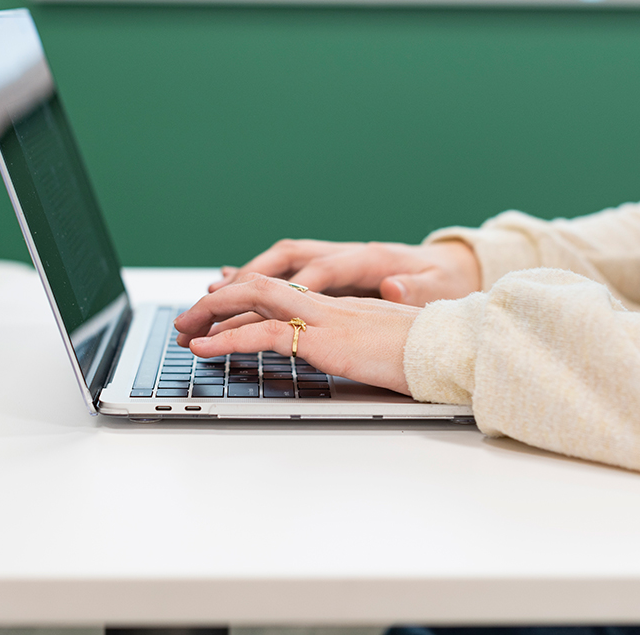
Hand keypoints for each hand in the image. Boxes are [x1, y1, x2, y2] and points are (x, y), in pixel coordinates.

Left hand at [175, 273, 419, 394]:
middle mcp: (327, 304)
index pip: (280, 294)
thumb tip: (340, 350)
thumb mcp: (383, 343)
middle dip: (217, 300)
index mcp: (339, 304)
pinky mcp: (326, 340)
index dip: (244, 299)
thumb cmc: (428, 351)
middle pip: (259, 287)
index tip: (218, 311)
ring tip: (182, 330)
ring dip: (212, 314)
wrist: (457, 349)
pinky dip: (229, 338)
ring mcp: (325, 318)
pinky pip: (266, 334)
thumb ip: (355, 341)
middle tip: (187, 320)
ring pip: (254, 301)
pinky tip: (204, 348)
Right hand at [210, 239, 480, 305]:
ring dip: (242, 280)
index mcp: (370, 258)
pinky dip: (255, 284)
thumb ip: (418, 288)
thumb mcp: (441, 287)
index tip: (266, 310)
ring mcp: (333, 262)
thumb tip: (394, 285)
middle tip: (210, 302)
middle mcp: (343, 254)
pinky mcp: (328, 275)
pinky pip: (284, 275)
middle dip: (246, 279)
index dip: (293, 288)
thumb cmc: (445, 280)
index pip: (324, 270)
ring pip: (278, 263)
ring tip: (207, 300)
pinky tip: (229, 293)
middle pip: (286, 258)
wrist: (452, 267)